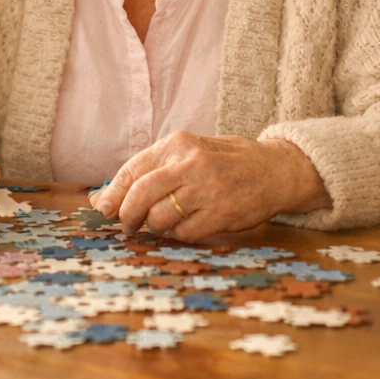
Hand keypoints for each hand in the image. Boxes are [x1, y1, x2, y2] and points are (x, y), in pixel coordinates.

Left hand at [88, 131, 330, 241]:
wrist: (276, 170)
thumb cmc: (228, 161)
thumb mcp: (192, 151)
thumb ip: (154, 169)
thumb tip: (104, 196)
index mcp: (180, 143)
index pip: (133, 169)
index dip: (113, 193)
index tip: (103, 209)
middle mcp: (192, 163)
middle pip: (140, 194)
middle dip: (126, 215)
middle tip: (127, 225)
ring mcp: (207, 190)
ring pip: (159, 217)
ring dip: (154, 227)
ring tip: (163, 224)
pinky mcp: (221, 214)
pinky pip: (183, 233)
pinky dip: (179, 235)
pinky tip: (188, 226)